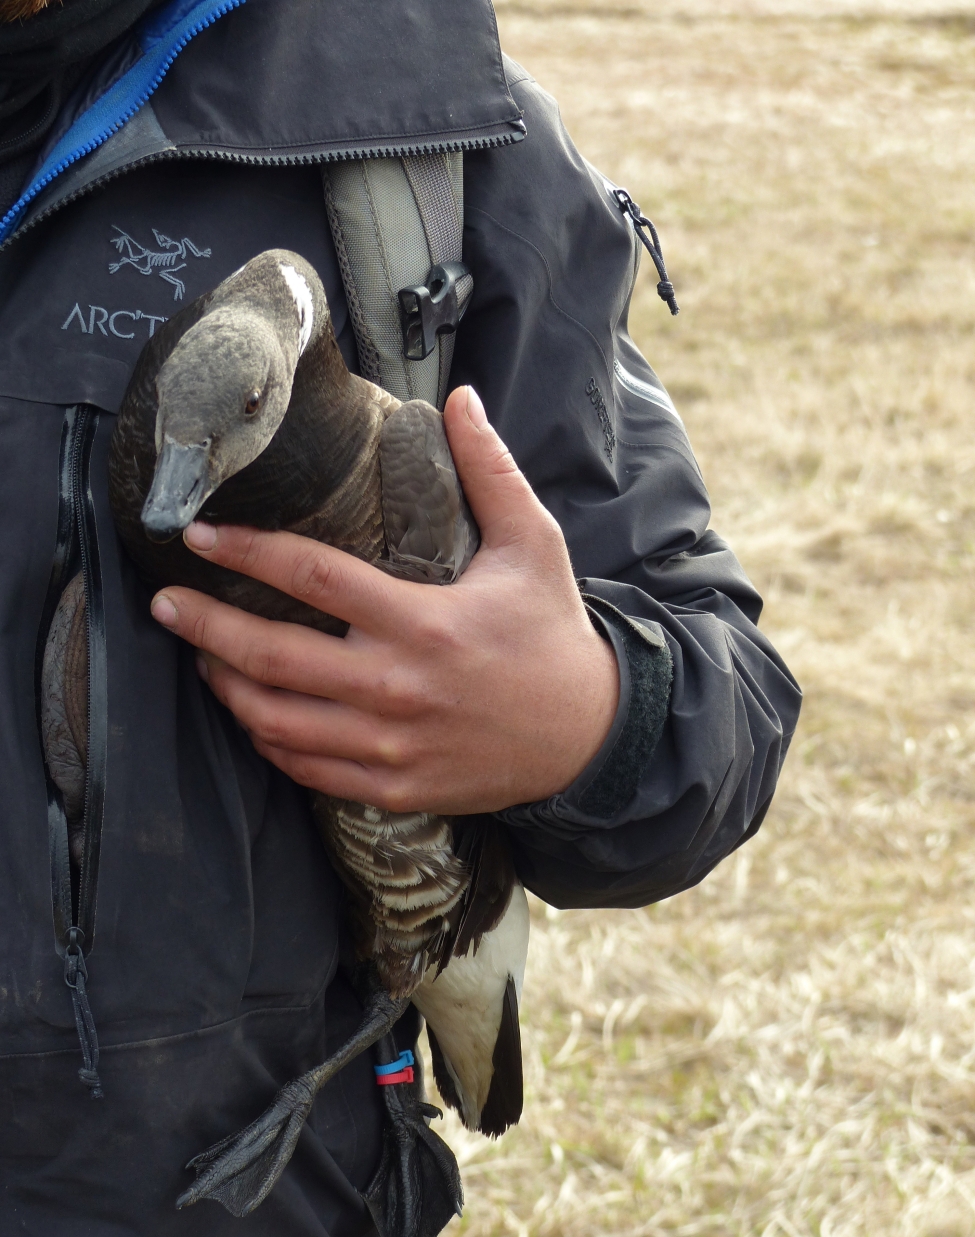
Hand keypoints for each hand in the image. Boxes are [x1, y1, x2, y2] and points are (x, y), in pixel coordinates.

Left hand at [150, 386, 618, 814]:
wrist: (587, 736)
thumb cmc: (552, 635)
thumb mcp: (534, 545)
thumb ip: (491, 471)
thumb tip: (461, 398)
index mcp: (424, 622)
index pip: (313, 578)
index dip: (246, 552)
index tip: (200, 536)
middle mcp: (397, 687)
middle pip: (272, 657)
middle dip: (204, 626)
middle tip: (165, 602)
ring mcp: (391, 744)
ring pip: (276, 721)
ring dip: (226, 687)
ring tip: (201, 658)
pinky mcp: (393, 785)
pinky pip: (307, 769)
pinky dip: (269, 742)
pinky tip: (254, 714)